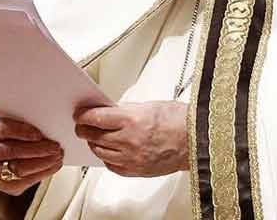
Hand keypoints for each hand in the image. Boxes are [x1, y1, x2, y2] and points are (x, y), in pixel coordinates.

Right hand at [0, 117, 63, 195]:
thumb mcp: (13, 122)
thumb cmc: (10, 133)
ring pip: (19, 169)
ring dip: (43, 164)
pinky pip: (24, 182)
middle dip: (38, 150)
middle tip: (55, 147)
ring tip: (57, 157)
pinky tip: (52, 166)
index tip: (39, 134)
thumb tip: (47, 127)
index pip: (4, 130)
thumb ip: (25, 122)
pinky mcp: (2, 185)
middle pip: (13, 152)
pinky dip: (42, 174)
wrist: (0, 149)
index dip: (23, 132)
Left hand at [74, 101, 188, 176]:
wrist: (197, 140)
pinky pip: (113, 166)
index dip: (83, 116)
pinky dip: (107, 158)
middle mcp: (129, 140)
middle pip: (94, 135)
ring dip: (94, 143)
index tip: (79, 114)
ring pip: (100, 152)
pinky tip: (109, 151)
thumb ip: (125, 109)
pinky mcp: (137, 171)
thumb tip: (107, 110)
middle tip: (82, 125)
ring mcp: (132, 157)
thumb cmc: (178, 121)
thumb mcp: (148, 105)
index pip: (95, 118)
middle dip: (84, 129)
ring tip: (94, 137)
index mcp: (131, 119)